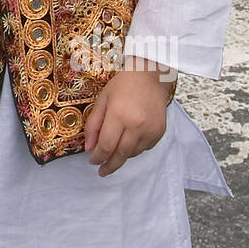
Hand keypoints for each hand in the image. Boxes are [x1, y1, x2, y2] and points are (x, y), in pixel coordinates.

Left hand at [84, 58, 174, 176]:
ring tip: (114, 154)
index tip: (92, 161)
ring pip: (133, 153)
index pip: (106, 146)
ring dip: (122, 156)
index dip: (98, 157)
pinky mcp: (159, 132)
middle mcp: (136, 125)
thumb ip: (93, 125)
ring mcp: (150, 129)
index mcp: (119, 115)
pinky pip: (145, 148)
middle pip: (121, 154)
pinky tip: (128, 143)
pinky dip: (134, 149)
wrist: (150, 76)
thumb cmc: (123, 85)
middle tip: (102, 171)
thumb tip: (89, 148)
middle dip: (110, 165)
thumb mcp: (102, 101)